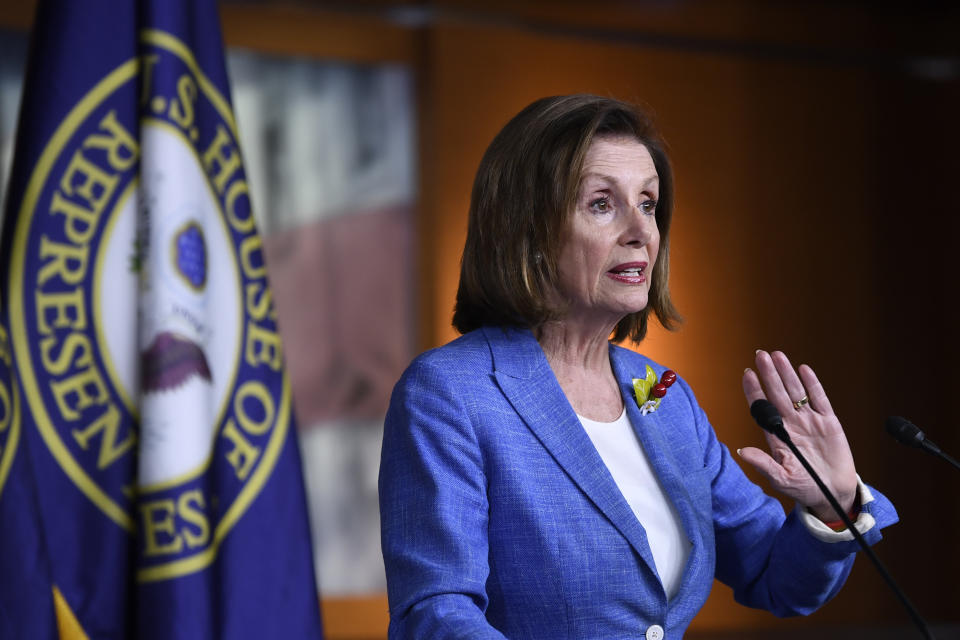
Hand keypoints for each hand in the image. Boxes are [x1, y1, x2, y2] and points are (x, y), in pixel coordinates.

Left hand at [739, 350, 857, 521]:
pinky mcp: (828, 423)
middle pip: (777, 393)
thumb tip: (741, 452)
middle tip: (760, 355)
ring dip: (787, 374)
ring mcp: (809, 421)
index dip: (755, 390)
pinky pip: (820, 399)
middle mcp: (791, 424)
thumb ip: (763, 464)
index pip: (762, 408)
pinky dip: (812, 384)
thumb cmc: (804, 488)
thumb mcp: (781, 479)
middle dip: (769, 374)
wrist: (832, 494)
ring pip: (796, 392)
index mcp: (776, 435)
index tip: (747, 373)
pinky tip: (803, 370)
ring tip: (778, 356)